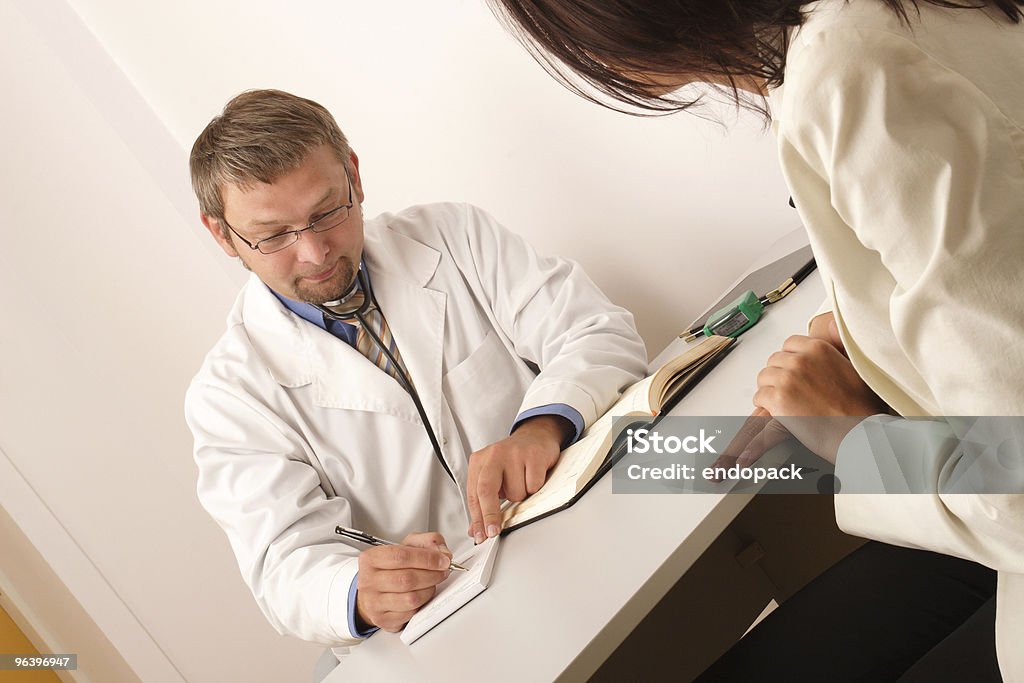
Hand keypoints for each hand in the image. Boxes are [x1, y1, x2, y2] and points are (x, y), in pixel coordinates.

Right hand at [355, 532, 452, 632]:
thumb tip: (442, 552)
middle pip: (407, 578)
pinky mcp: (383, 619)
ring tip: (432, 583)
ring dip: (429, 590)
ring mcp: (374, 602)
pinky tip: (422, 596)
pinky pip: (410, 614)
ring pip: (411, 598)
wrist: (374, 591)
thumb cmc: (390, 568)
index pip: (401, 556)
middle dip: (432, 575)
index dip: (427, 558)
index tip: (442, 560)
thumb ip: (426, 542)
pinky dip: (422, 604)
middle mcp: (369, 581)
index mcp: (371, 559)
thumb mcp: (406, 547)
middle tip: (442, 572)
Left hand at [466, 415, 570, 542]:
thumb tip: (476, 529)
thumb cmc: (511, 461)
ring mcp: (513, 453)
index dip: (477, 518)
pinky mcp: (533, 455)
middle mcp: (493, 455)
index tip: (481, 534)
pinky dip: (534, 488)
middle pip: (486, 490)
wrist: (535, 437)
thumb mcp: (491, 477)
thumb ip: (482, 502)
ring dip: (521, 496)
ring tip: (522, 482)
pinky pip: (533, 486)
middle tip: (494, 530)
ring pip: (515, 493)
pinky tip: (533, 476)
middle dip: (490, 515)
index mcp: (478, 461)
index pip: (474, 494)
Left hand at [722, 312, 885, 466]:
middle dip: (779, 374)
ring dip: (770, 388)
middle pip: (774, 360)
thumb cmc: (861, 407)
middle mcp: (801, 360)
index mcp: (818, 349)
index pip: (789, 344)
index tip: (794, 371)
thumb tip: (832, 324)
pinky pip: (759, 396)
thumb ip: (838, 345)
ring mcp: (787, 379)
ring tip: (783, 401)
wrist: (858, 433)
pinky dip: (765, 405)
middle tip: (789, 390)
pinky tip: (777, 412)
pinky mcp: (777, 399)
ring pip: (764, 377)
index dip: (790, 359)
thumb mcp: (855, 365)